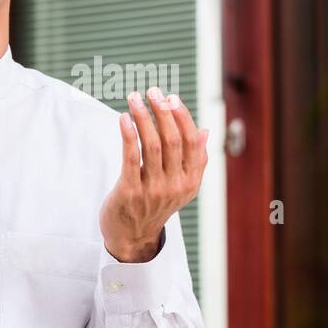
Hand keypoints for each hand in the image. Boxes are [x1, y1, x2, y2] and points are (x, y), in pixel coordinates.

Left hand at [100, 86, 208, 262]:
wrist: (131, 236)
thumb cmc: (153, 204)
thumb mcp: (179, 185)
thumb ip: (193, 160)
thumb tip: (205, 131)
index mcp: (191, 181)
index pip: (191, 142)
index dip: (182, 117)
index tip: (171, 97)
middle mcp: (175, 185)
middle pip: (172, 140)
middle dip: (162, 112)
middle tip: (151, 91)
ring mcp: (153, 190)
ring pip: (152, 145)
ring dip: (143, 117)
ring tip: (134, 99)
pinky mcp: (130, 192)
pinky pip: (131, 158)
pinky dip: (128, 135)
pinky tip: (123, 118)